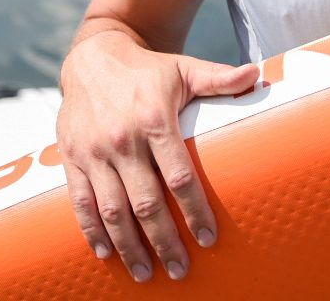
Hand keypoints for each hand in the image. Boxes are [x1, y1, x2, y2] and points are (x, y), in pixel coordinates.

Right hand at [56, 29, 258, 282]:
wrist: (92, 56)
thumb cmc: (147, 70)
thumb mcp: (183, 69)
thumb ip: (219, 77)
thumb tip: (257, 74)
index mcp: (154, 120)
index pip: (179, 175)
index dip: (195, 210)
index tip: (208, 238)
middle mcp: (122, 139)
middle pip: (146, 202)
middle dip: (165, 241)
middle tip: (180, 269)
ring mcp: (94, 152)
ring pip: (112, 210)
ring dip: (129, 246)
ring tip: (146, 273)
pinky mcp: (72, 157)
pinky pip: (80, 201)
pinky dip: (93, 231)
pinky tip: (107, 253)